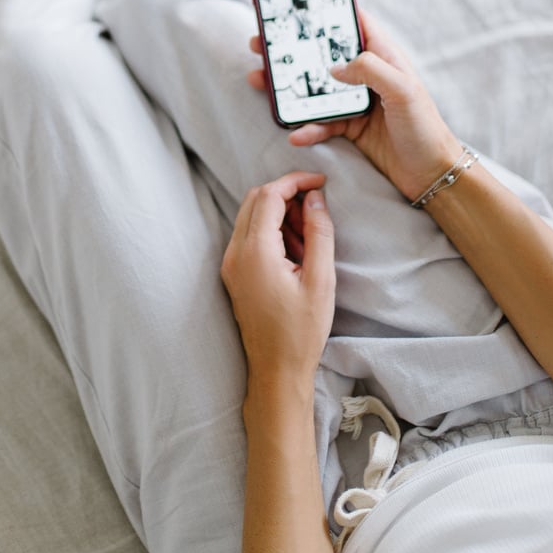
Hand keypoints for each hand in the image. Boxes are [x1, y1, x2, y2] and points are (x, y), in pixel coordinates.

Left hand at [220, 172, 334, 389]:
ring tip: (309, 238)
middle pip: (255, 199)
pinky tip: (295, 251)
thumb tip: (316, 198)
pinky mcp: (233, 273)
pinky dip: (271, 230)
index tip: (321, 183)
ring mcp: (230, 263)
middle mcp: (235, 253)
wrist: (276, 371)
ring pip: (251, 215)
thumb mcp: (321, 280)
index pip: (269, 195)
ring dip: (279, 213)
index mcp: (255, 252)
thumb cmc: (301, 331)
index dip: (296, 182)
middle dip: (287, 194)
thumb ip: (319, 233)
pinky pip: (248, 235)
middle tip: (316, 209)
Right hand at [248, 12, 461, 201]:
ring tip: (259, 80)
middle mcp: (367, 75)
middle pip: (323, 55)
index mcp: (382, 57)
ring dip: (288, 88)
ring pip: (315, 89)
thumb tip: (334, 68)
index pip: (353, 23)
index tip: (297, 3)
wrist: (432, 175)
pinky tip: (295, 134)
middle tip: (261, 43)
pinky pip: (321, 124)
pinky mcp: (350, 128)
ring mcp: (356, 102)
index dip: (328, 11)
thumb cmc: (426, 128)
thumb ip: (370, 70)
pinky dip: (306, 128)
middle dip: (292, 50)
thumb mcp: (403, 90)